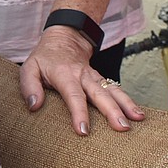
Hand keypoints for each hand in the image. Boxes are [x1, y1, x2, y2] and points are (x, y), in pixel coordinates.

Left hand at [19, 26, 144, 134]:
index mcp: (64, 75)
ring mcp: (94, 77)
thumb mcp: (29, 68)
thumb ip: (29, 87)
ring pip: (112, 90)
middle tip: (122, 127)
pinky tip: (138, 113)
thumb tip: (34, 106)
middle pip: (99, 94)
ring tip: (138, 119)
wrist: (64, 37)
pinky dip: (128, 101)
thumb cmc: (45, 58)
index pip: (73, 95)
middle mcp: (82, 76)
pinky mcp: (101, 79)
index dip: (78, 112)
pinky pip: (115, 89)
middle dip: (112, 111)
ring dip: (126, 104)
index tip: (83, 130)